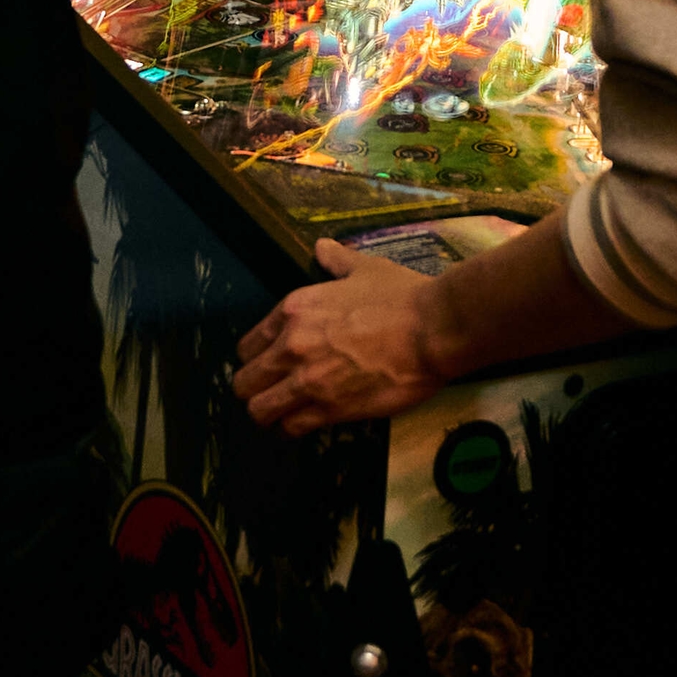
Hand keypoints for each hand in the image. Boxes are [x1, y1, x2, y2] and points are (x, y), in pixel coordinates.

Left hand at [231, 240, 449, 435]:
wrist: (432, 330)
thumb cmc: (402, 296)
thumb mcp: (365, 268)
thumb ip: (337, 261)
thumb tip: (322, 248)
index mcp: (294, 309)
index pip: (247, 345)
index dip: (255, 358)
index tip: (268, 364)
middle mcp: (291, 346)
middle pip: (244, 382)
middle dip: (253, 389)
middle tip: (271, 392)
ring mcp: (308, 381)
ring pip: (259, 410)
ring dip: (269, 413)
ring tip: (282, 414)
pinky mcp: (330, 409)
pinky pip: (291, 428)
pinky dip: (293, 429)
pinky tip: (304, 423)